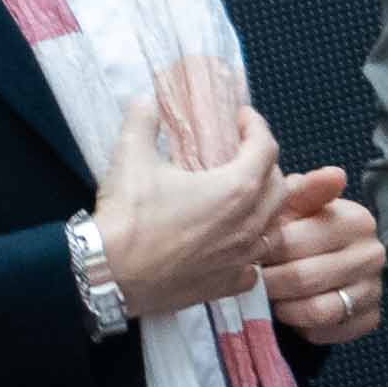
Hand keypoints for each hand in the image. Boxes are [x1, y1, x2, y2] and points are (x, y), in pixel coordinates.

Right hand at [91, 96, 287, 318]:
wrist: (108, 275)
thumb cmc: (128, 216)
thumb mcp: (132, 157)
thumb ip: (143, 122)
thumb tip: (144, 101)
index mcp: (236, 189)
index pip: (267, 148)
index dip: (256, 126)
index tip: (241, 118)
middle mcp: (249, 224)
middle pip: (279, 187)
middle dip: (265, 164)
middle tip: (242, 154)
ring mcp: (241, 258)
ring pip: (273, 227)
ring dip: (265, 208)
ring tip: (244, 198)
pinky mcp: (227, 285)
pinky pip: (254, 266)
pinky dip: (249, 251)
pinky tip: (233, 244)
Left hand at [256, 164, 384, 338]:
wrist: (326, 258)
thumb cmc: (302, 228)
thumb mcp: (297, 205)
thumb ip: (305, 190)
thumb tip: (336, 175)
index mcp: (356, 220)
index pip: (296, 243)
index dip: (265, 251)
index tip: (249, 252)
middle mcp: (372, 255)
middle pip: (304, 279)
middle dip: (270, 282)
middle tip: (253, 279)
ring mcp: (374, 289)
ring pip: (318, 310)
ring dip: (285, 307)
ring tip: (271, 297)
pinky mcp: (370, 318)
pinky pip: (329, 331)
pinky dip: (304, 327)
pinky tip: (294, 312)